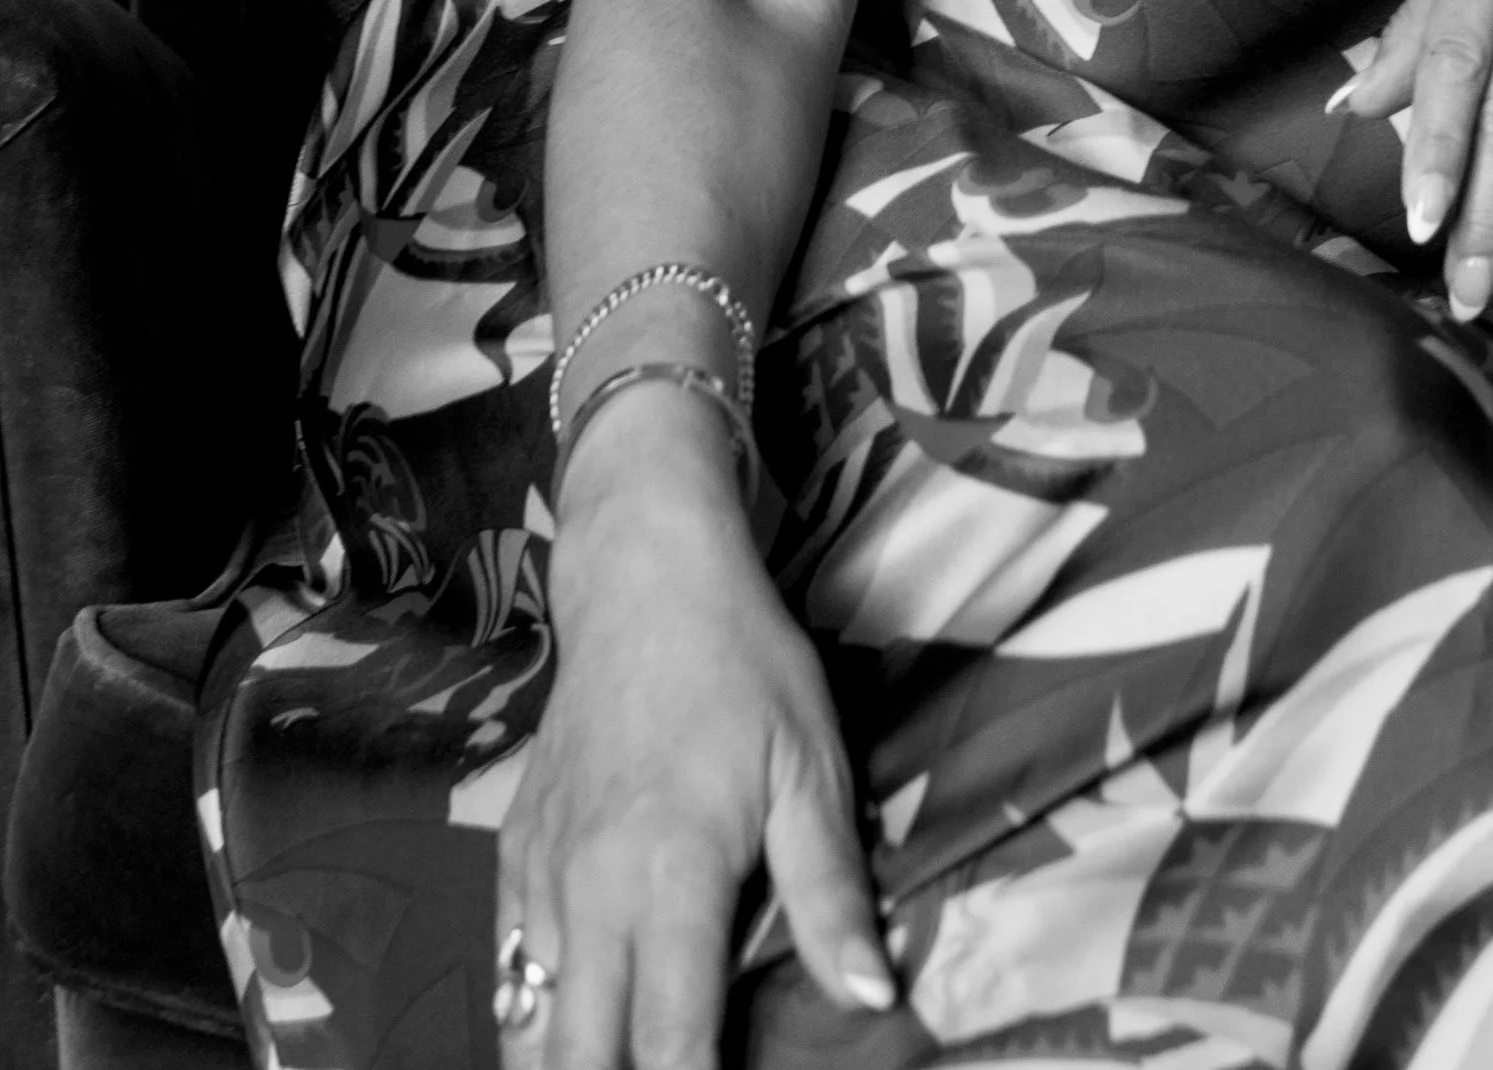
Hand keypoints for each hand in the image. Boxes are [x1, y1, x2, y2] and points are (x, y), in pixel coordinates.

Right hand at [500, 390, 892, 1069]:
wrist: (642, 580)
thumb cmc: (743, 666)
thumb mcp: (809, 766)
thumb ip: (830, 893)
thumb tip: (871, 996)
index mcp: (668, 879)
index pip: (667, 1046)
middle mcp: (587, 896)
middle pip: (576, 1058)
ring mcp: (538, 878)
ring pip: (528, 1028)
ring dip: (573, 1060)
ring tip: (628, 1060)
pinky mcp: (513, 856)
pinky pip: (511, 969)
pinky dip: (537, 1017)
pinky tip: (578, 1027)